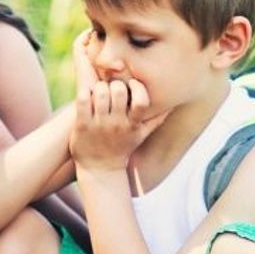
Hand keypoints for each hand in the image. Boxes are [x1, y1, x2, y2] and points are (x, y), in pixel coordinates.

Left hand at [69, 31, 166, 170]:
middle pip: (119, 91)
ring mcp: (99, 124)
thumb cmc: (122, 148)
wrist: (100, 169)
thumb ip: (156, 120)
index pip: (141, 101)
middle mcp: (117, 124)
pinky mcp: (82, 125)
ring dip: (99, 87)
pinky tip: (87, 96)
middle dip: (115, 84)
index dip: (138, 87)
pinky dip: (84, 94)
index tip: (132, 85)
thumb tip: (172, 105)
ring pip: (100, 92)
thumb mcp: (140, 136)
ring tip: (99, 92)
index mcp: (132, 124)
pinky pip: (83, 101)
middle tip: (111, 86)